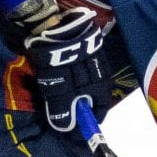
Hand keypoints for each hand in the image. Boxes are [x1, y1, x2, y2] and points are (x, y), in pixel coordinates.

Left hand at [25, 6, 109, 131]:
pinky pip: (79, 69)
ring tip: (55, 94)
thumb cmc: (60, 64)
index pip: (100, 112)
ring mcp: (95, 59)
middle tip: (60, 112)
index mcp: (101, 86)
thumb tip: (67, 129)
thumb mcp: (60, 93)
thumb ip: (64, 113)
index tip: (74, 129)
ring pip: (85, 83)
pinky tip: (57, 75)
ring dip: (72, 90)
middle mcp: (103, 73)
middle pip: (92, 98)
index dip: (87, 122)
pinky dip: (69, 76)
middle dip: (77, 107)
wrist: (54, 27)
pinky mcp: (84, 48)